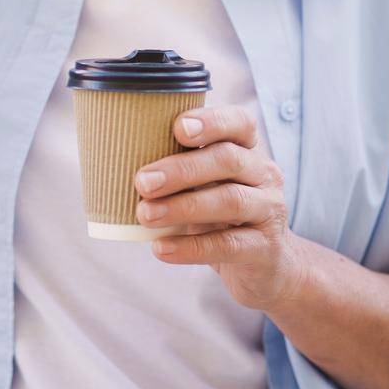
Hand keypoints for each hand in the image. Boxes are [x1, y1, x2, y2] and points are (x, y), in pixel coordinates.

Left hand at [134, 105, 308, 311]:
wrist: (266, 267)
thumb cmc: (222, 216)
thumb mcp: (207, 186)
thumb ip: (180, 169)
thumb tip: (118, 161)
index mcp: (248, 150)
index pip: (240, 122)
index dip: (211, 122)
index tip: (178, 128)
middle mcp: (265, 174)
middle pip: (228, 160)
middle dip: (182, 169)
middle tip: (142, 181)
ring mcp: (269, 210)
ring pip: (230, 201)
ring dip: (182, 207)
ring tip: (145, 215)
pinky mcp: (265, 248)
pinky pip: (228, 244)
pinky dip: (191, 247)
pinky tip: (161, 248)